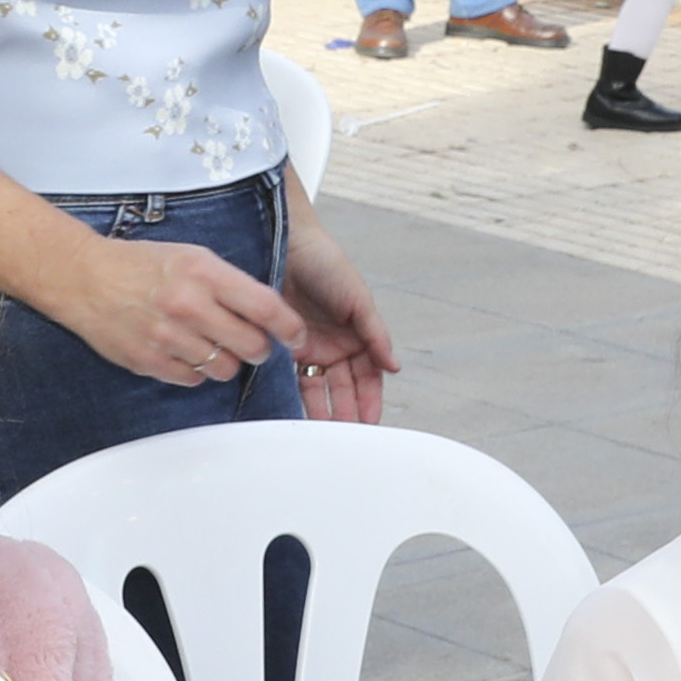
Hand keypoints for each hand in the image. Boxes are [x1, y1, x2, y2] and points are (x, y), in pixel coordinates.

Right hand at [36, 227, 303, 391]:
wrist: (84, 277)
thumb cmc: (138, 264)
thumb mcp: (191, 256)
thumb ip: (228, 283)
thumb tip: (264, 311)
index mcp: (204, 273)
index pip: (265, 307)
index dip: (289, 327)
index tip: (296, 335)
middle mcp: (188, 305)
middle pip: (251, 345)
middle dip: (260, 349)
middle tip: (256, 345)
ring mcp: (168, 337)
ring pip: (224, 368)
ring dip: (227, 362)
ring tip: (213, 346)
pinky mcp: (149, 361)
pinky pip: (193, 379)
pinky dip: (196, 371)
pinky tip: (186, 353)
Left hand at [277, 204, 398, 429]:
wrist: (285, 243)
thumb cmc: (326, 262)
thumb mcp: (358, 298)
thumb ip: (375, 334)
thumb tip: (395, 367)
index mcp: (358, 334)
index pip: (369, 376)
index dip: (370, 400)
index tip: (370, 423)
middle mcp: (335, 344)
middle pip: (345, 387)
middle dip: (347, 412)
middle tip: (346, 438)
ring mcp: (310, 346)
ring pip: (319, 388)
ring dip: (323, 410)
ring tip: (324, 434)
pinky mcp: (284, 344)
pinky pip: (293, 377)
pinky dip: (298, 396)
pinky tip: (300, 414)